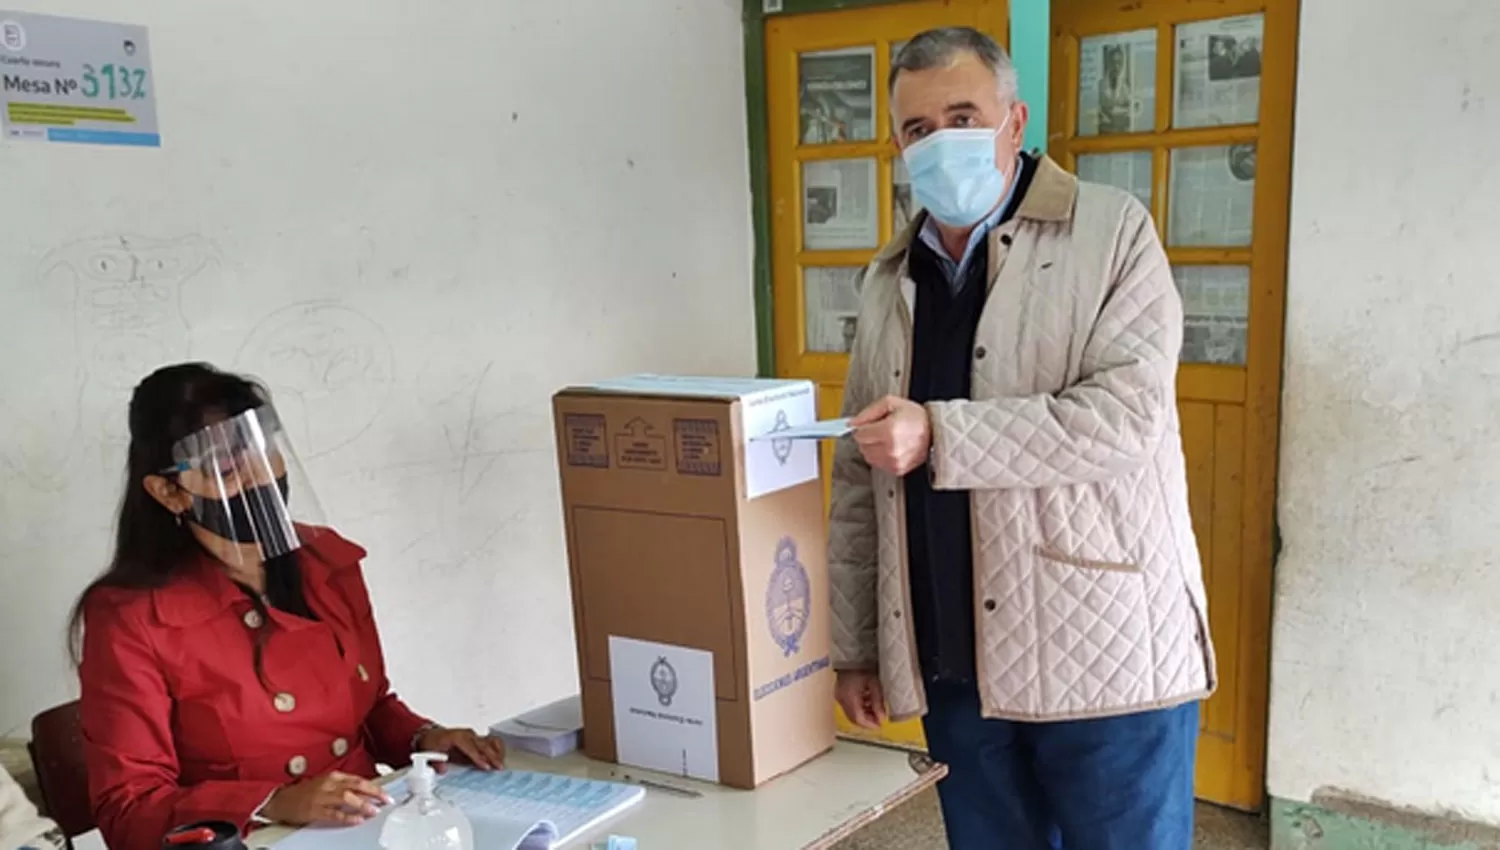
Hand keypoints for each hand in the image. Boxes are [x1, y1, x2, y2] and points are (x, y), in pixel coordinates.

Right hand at [261, 771, 391, 826]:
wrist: (280, 799)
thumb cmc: (304, 792)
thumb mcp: (325, 784)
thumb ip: (343, 786)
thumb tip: (364, 793)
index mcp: (333, 776)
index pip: (359, 780)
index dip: (374, 786)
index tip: (386, 793)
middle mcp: (329, 784)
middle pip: (357, 786)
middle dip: (374, 793)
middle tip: (386, 800)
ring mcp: (322, 796)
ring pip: (347, 798)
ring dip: (363, 804)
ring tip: (374, 810)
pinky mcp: (315, 809)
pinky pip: (334, 813)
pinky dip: (347, 816)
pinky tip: (356, 820)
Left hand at [415, 726, 505, 769]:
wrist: (433, 736)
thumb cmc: (433, 743)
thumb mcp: (429, 752)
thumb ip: (436, 762)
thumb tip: (442, 769)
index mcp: (456, 736)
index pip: (470, 747)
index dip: (478, 757)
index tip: (485, 766)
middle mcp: (467, 734)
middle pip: (483, 744)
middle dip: (492, 756)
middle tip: (498, 767)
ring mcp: (474, 736)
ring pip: (491, 741)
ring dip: (497, 752)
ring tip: (501, 763)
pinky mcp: (478, 740)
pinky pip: (492, 742)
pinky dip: (498, 749)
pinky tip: (500, 758)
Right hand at [834, 671, 887, 729]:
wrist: (851, 656)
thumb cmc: (864, 668)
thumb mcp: (874, 684)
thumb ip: (877, 702)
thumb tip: (882, 718)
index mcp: (849, 697)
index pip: (858, 718)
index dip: (869, 724)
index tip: (880, 726)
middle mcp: (841, 699)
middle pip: (853, 717)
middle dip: (866, 721)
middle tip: (878, 720)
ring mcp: (839, 697)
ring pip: (850, 713)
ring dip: (863, 715)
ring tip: (875, 711)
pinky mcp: (839, 694)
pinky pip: (848, 706)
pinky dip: (858, 708)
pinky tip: (867, 703)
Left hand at [850, 396, 931, 475]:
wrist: (935, 431)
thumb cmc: (915, 417)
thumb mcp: (891, 403)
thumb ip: (869, 412)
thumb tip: (852, 422)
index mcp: (888, 431)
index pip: (859, 434)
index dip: (862, 428)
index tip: (869, 425)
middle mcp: (891, 449)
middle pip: (862, 447)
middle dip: (867, 438)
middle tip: (880, 430)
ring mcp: (894, 461)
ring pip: (868, 457)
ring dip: (873, 448)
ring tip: (887, 439)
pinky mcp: (898, 469)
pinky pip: (878, 464)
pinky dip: (881, 456)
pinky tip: (891, 448)